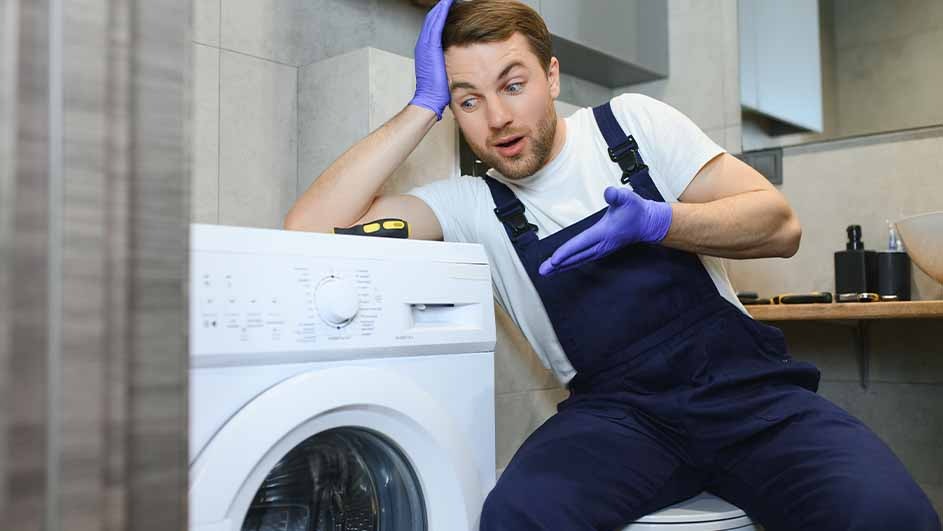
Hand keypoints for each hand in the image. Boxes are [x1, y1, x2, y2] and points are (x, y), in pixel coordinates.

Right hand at [409, 0, 453, 120]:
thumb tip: (461, 59)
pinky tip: (448, 2)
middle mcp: (424, 43)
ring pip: (433, 18)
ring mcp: (424, 44)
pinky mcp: (429, 46)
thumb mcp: (445, 70)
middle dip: (442, 7)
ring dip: (443, 6)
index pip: (434, 25)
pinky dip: (441, 12)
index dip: (442, 14)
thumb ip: (449, 61)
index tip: (453, 5)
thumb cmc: (439, 89)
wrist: (429, 99)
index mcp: (427, 48)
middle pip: (433, 18)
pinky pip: (435, 24)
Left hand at [538, 187, 672, 275]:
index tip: (554, 260)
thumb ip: (617, 195)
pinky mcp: (602, 249)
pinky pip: (583, 258)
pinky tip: (563, 265)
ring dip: (563, 266)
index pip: (581, 244)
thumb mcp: (627, 198)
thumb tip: (608, 192)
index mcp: (603, 233)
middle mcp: (601, 244)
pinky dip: (572, 262)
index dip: (567, 252)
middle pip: (576, 256)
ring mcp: (602, 249)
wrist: (648, 223)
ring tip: (548, 271)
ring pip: (579, 259)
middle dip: (559, 264)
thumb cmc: (636, 210)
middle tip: (543, 271)